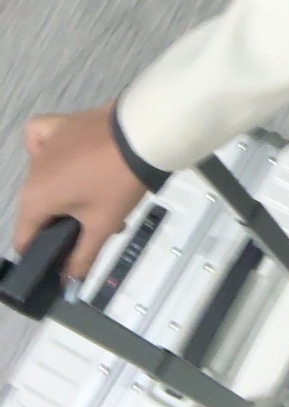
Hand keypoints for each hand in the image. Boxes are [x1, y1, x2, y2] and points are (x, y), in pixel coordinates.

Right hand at [14, 102, 146, 282]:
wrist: (145, 133)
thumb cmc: (119, 182)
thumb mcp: (102, 226)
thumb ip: (81, 259)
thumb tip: (67, 282)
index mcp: (34, 198)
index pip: (26, 239)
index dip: (45, 254)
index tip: (69, 255)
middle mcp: (31, 171)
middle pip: (38, 209)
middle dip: (65, 222)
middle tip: (99, 225)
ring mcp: (46, 144)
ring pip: (45, 179)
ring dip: (66, 192)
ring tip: (99, 197)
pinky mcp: (63, 124)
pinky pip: (43, 138)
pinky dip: (47, 148)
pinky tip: (66, 157)